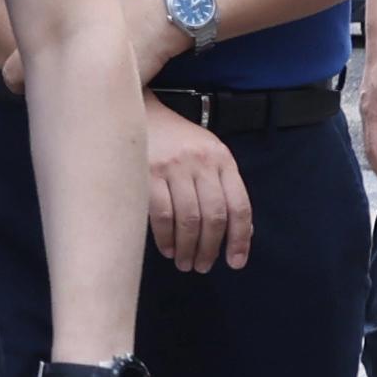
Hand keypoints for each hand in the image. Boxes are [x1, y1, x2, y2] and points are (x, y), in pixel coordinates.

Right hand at [137, 101, 251, 275]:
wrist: (136, 111)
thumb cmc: (175, 140)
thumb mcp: (207, 155)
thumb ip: (222, 187)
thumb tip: (239, 232)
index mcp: (221, 158)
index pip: (239, 205)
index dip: (240, 238)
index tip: (236, 262)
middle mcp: (200, 161)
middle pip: (214, 216)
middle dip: (211, 248)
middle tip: (204, 266)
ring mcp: (173, 167)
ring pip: (189, 220)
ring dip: (188, 248)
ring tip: (185, 263)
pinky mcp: (147, 174)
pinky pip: (162, 215)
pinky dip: (166, 238)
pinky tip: (167, 249)